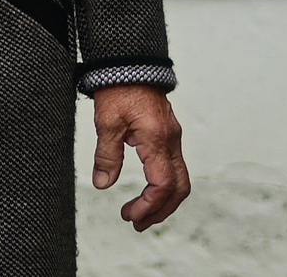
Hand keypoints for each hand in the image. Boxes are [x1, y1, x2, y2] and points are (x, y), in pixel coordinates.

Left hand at [92, 84, 189, 230]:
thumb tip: (104, 184)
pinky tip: (147, 190)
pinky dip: (165, 185)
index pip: (163, 183)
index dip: (148, 205)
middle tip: (137, 224)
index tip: (129, 215)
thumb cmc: (120, 88)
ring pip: (181, 178)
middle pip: (180, 186)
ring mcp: (173, 137)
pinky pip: (175, 166)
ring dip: (164, 200)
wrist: (132, 62)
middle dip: (160, 210)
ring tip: (140, 213)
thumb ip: (107, 155)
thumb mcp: (106, 122)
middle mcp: (171, 140)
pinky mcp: (169, 134)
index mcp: (157, 139)